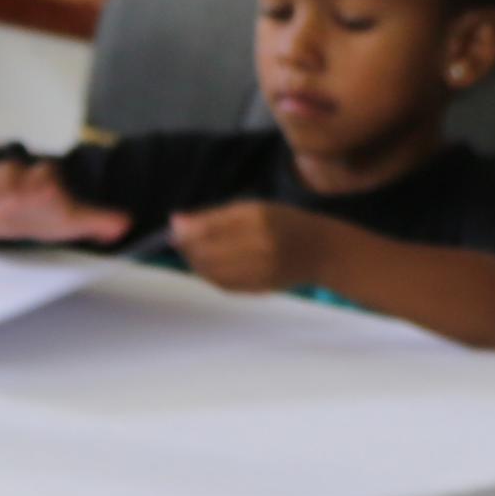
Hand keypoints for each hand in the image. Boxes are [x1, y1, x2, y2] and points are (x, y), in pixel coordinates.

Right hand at [0, 153, 128, 247]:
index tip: (48, 188)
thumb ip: (93, 220)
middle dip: (10, 190)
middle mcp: (6, 182)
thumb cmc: (25, 208)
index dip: (45, 182)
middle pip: (8, 180)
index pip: (42, 176)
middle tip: (14, 201)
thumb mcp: (60, 217)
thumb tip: (126, 224)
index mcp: (34, 182)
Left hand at [168, 200, 327, 296]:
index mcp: (257, 218)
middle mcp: (260, 245)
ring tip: (194, 253)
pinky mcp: (260, 287)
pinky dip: (209, 276)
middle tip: (180, 241)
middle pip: (206, 253)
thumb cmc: (283, 223)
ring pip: (211, 272)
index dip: (184, 231)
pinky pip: (223, 285)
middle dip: (187, 248)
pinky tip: (210, 266)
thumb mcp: (251, 208)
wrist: (320, 250)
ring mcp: (261, 269)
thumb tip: (174, 221)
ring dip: (195, 263)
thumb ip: (213, 215)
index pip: (207, 229)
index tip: (174, 227)